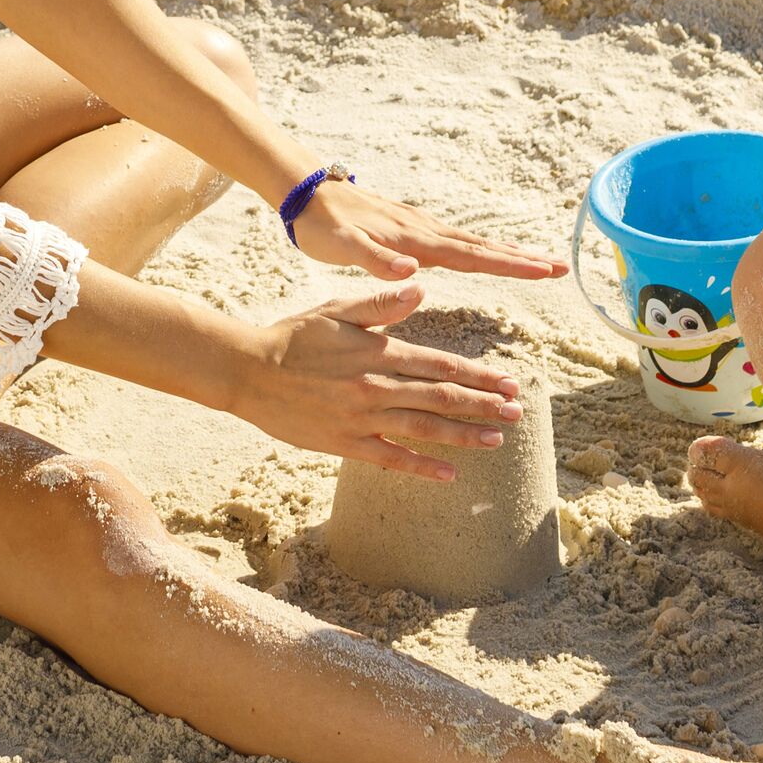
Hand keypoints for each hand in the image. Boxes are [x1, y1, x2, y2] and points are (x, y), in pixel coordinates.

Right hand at [225, 282, 529, 479]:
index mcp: (378, 352)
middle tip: (515, 412)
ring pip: (424, 429)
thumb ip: (380, 303)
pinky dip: (422, 467)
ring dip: (464, 435)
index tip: (507, 383)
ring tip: (496, 439)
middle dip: (483, 406)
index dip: (478, 375)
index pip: (440, 365)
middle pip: (441, 398)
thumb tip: (420, 289)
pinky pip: (391, 459)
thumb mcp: (336, 309)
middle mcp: (376, 387)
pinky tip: (449, 474)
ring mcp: (362, 419)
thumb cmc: (293, 337)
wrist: (247, 372)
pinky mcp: (344, 444)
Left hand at [290, 174, 567, 282]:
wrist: (305, 191)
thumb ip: (375, 260)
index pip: (471, 256)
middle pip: (482, 248)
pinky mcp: (410, 227)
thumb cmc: (321, 225)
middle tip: (560, 268)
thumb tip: (414, 270)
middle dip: (521, 259)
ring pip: (472, 243)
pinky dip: (480, 249)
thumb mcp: (340, 247)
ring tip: (537, 263)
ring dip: (506, 253)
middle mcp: (424, 230)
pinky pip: (456, 241)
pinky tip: (484, 254)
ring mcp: (419, 226)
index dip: (509, 266)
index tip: (544, 271)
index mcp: (414, 239)